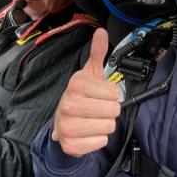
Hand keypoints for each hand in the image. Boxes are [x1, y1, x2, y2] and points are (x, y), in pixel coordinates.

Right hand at [52, 28, 120, 156]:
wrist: (62, 123)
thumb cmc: (81, 97)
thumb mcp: (89, 74)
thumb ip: (98, 53)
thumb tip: (101, 31)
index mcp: (76, 85)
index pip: (115, 94)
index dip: (112, 96)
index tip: (101, 96)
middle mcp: (69, 104)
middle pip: (113, 111)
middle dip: (110, 112)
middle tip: (97, 110)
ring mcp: (68, 126)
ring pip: (108, 128)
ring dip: (105, 126)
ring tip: (93, 121)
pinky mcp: (70, 145)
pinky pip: (100, 142)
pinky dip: (98, 140)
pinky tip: (89, 134)